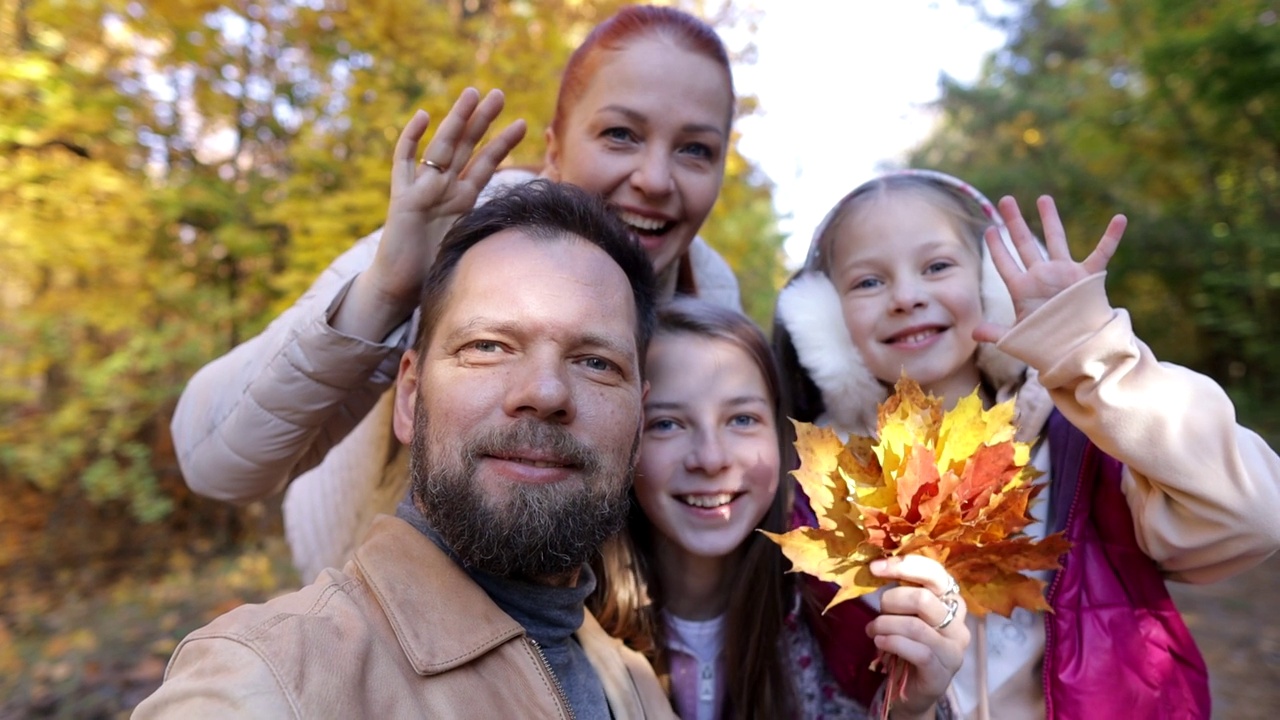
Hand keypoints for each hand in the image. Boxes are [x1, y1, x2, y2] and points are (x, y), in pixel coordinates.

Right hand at [335, 88, 527, 339]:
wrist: (401, 288)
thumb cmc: (434, 271)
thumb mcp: (472, 250)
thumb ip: (492, 238)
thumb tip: (530, 243)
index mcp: (463, 200)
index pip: (486, 164)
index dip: (503, 144)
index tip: (524, 122)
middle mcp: (443, 189)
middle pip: (466, 147)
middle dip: (482, 120)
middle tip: (499, 93)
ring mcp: (422, 190)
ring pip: (441, 147)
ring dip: (456, 120)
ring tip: (471, 94)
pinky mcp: (402, 199)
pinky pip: (404, 163)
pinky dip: (410, 140)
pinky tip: (422, 116)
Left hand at [867, 555, 968, 718]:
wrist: (912, 690)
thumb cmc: (909, 644)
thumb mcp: (907, 614)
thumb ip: (903, 593)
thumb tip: (878, 567)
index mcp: (952, 603)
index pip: (936, 574)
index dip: (905, 566)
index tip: (876, 568)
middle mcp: (958, 625)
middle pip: (923, 599)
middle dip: (891, 601)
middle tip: (878, 611)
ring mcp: (953, 651)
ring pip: (916, 626)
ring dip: (885, 625)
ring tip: (872, 630)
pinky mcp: (941, 673)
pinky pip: (916, 651)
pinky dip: (892, 643)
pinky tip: (879, 642)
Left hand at [973, 195, 1125, 343]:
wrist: (1076, 350)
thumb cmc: (1045, 346)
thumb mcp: (1017, 338)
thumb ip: (996, 333)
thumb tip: (973, 333)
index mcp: (1022, 289)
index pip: (1004, 263)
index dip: (997, 247)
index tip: (988, 229)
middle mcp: (1041, 276)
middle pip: (1025, 243)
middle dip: (1014, 222)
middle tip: (1005, 200)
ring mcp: (1064, 274)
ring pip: (1056, 240)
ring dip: (1050, 219)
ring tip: (1043, 198)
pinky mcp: (1086, 278)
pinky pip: (1101, 254)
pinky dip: (1111, 237)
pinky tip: (1119, 219)